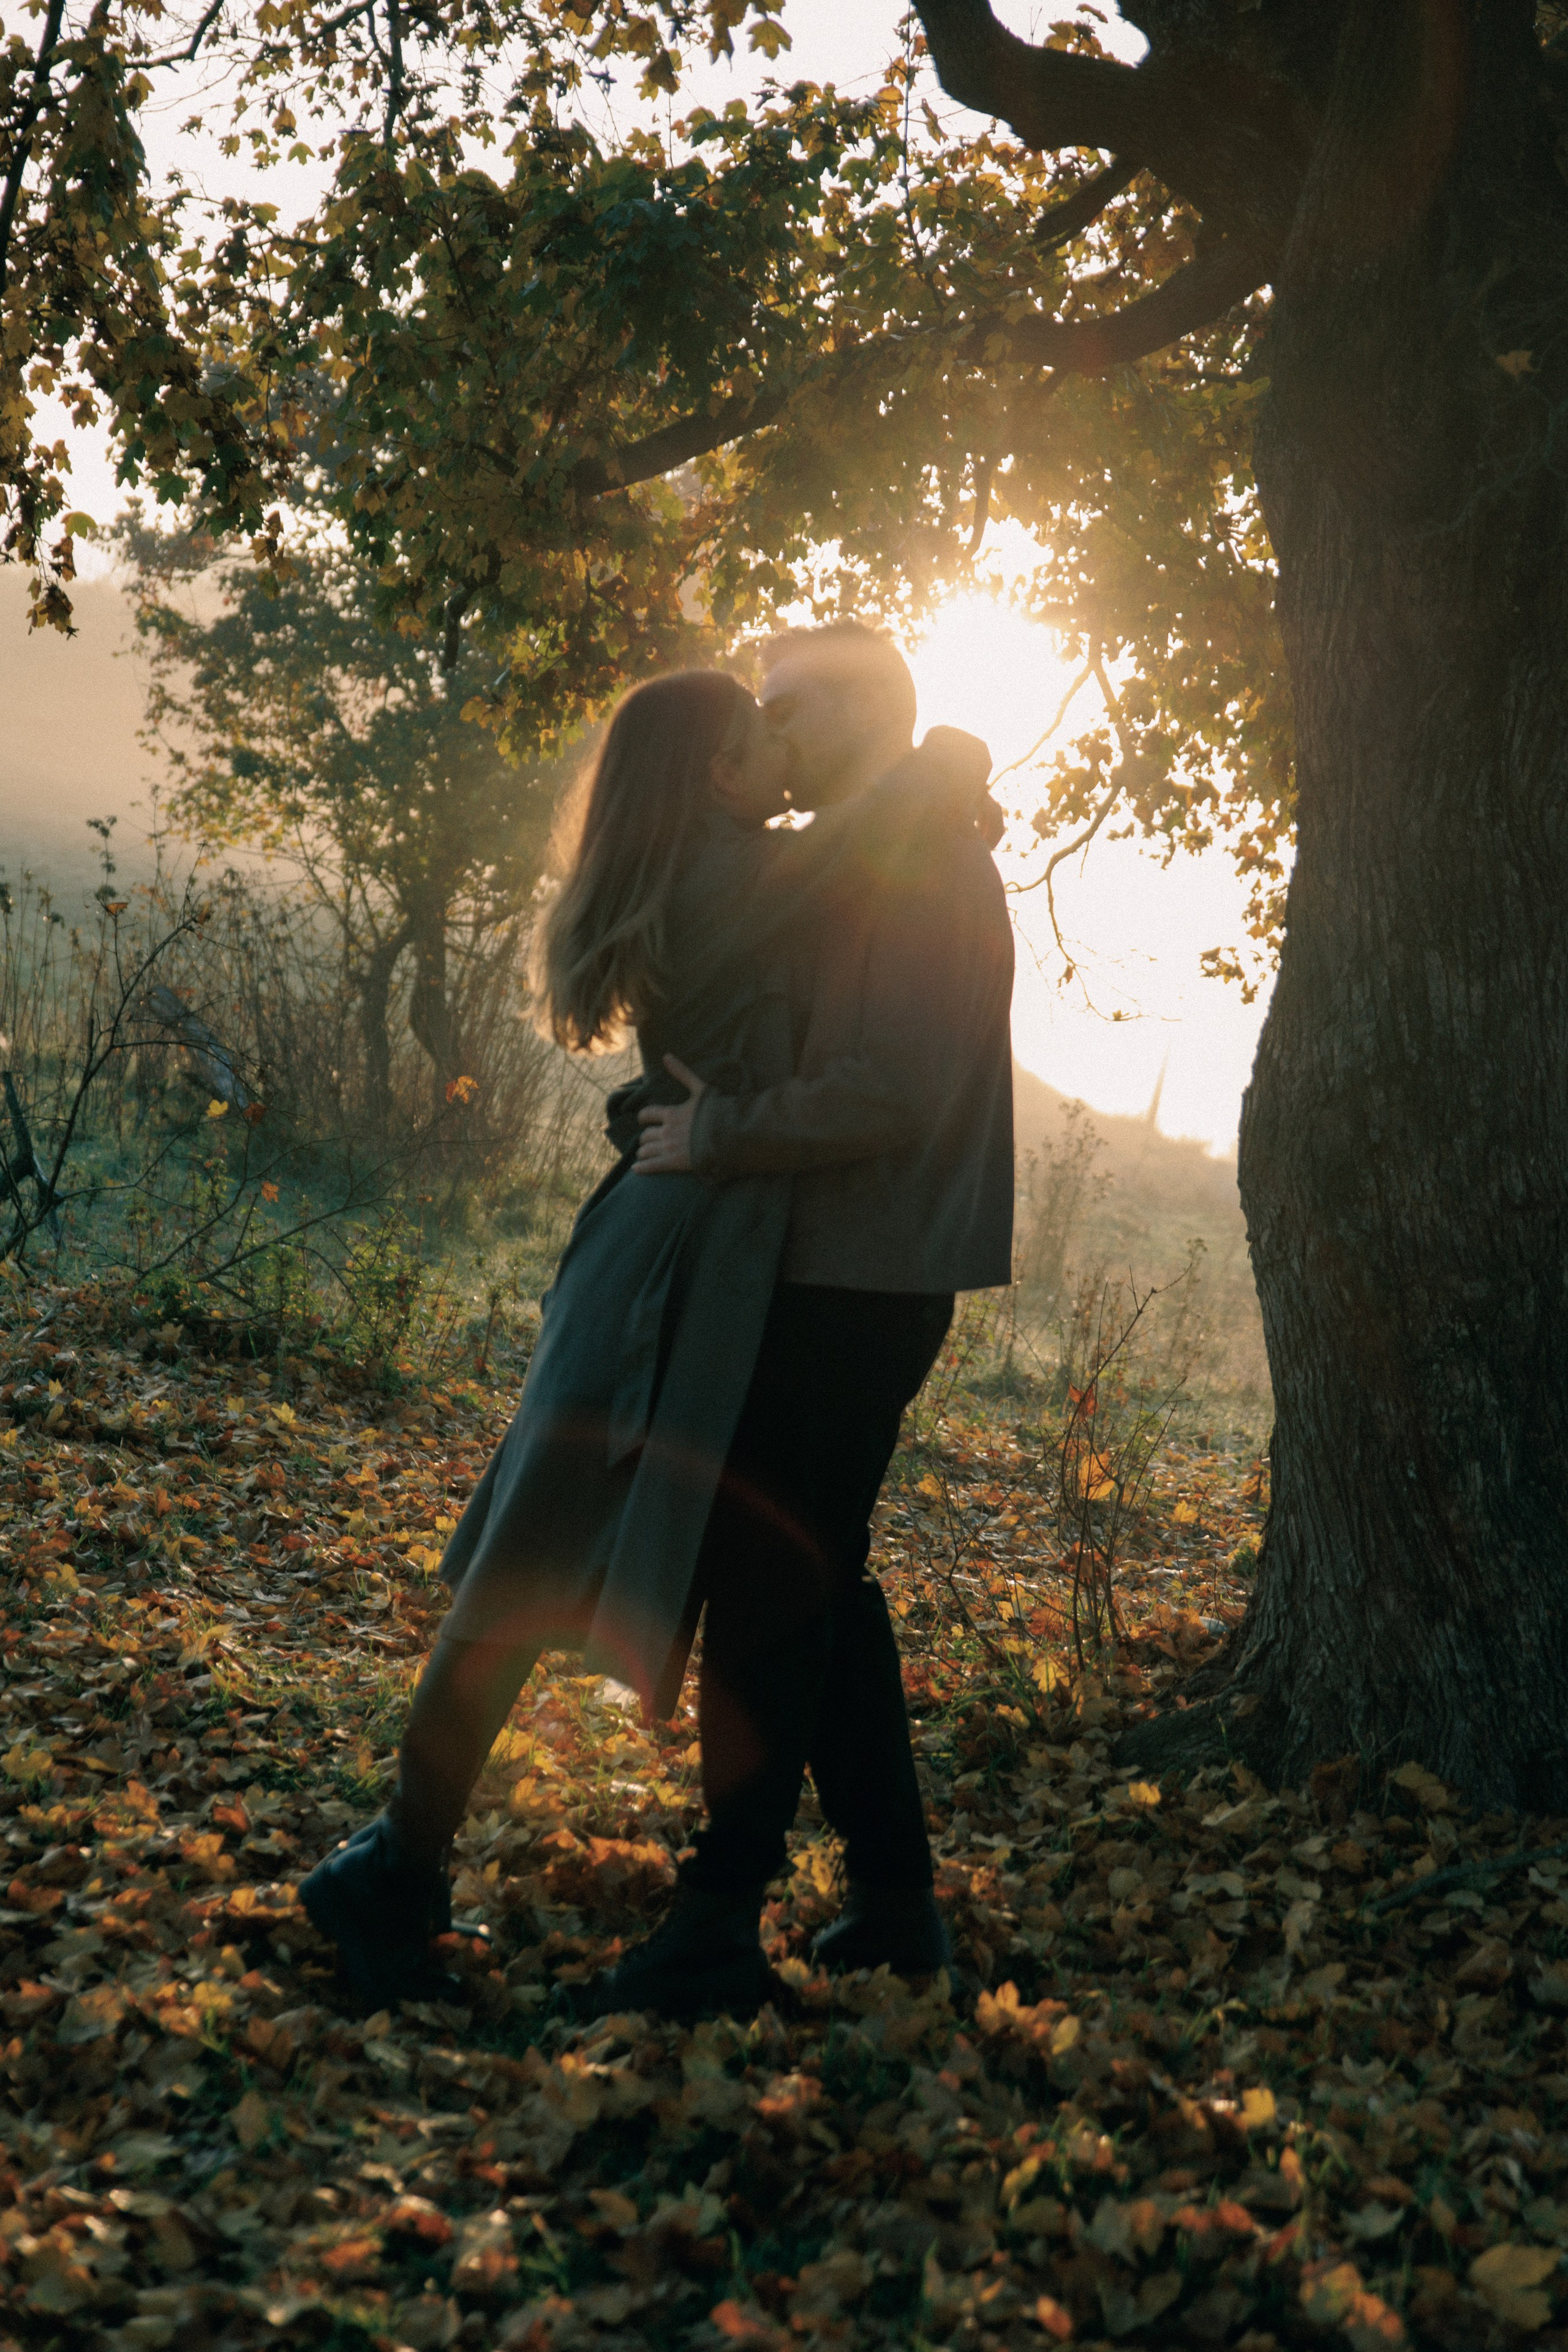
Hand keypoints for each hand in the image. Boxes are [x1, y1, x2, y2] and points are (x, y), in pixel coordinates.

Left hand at [634, 1055, 707, 1173]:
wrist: (730, 1134)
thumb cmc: (717, 1111)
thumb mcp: (699, 1089)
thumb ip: (682, 1073)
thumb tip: (666, 1055)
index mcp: (671, 1113)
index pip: (647, 1115)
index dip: (643, 1118)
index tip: (643, 1120)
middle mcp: (667, 1130)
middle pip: (646, 1135)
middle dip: (646, 1137)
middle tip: (649, 1140)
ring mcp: (670, 1147)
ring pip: (646, 1150)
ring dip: (643, 1152)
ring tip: (644, 1154)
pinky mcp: (674, 1162)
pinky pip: (651, 1166)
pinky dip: (642, 1167)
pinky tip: (636, 1169)